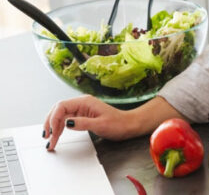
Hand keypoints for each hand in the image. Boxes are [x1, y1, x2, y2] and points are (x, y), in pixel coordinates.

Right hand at [44, 94, 184, 150]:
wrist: (128, 125)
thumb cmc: (118, 123)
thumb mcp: (100, 124)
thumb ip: (83, 123)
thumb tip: (67, 123)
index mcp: (85, 101)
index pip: (62, 106)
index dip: (53, 118)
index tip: (52, 132)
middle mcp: (81, 103)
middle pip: (58, 110)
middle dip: (50, 123)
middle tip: (47, 138)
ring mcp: (81, 109)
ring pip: (61, 116)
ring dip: (53, 127)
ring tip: (50, 141)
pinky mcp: (82, 116)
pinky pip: (66, 120)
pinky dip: (60, 128)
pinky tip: (57, 136)